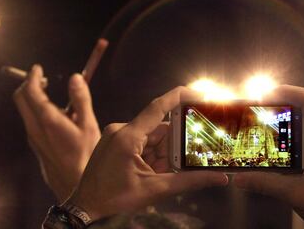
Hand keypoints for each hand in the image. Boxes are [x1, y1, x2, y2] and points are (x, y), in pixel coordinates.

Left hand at [13, 64, 99, 201]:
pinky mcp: (35, 145)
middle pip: (21, 98)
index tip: (38, 68)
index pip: (32, 91)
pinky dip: (36, 110)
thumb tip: (75, 77)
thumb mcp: (89, 125)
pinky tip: (55, 116)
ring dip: (32, 97)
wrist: (73, 184)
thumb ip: (81, 100)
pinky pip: (30, 121)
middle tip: (44, 79)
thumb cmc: (85, 154)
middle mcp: (34, 126)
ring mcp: (32, 137)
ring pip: (24, 110)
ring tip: (52, 95)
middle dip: (29, 84)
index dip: (33, 76)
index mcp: (47, 119)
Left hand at [69, 86, 227, 220]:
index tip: (198, 93)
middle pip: (160, 130)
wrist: (85, 210)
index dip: (180, 97)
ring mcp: (117, 136)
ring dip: (161, 156)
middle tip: (175, 167)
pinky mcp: (116, 143)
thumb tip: (218, 177)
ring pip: (152, 139)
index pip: (158, 107)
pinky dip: (152, 157)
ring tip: (156, 176)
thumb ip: (189, 181)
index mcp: (127, 137)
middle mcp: (121, 131)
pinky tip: (149, 173)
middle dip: (172, 148)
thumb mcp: (154, 190)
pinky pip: (142, 143)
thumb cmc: (113, 201)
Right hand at [234, 85, 303, 228]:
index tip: (268, 92)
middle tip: (262, 122)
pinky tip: (291, 163)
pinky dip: (301, 148)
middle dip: (283, 116)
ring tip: (273, 145)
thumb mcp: (297, 195)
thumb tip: (242, 178)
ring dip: (291, 135)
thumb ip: (266, 184)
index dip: (288, 90)